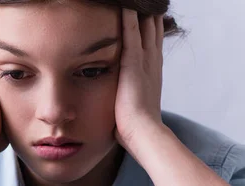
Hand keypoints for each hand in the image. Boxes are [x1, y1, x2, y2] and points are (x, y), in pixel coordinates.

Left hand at [114, 9, 165, 146]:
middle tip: (152, 4)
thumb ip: (127, 96)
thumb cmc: (134, 125)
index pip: (152, 45)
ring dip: (142, 13)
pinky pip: (131, 35)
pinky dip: (129, 20)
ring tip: (141, 2)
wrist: (143, 132)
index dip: (152, 30)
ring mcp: (145, 62)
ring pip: (145, 29)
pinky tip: (127, 7)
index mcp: (152, 73)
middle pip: (153, 32)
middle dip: (150, 17)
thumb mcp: (132, 105)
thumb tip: (118, 101)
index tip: (151, 17)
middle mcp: (152, 64)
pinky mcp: (133, 63)